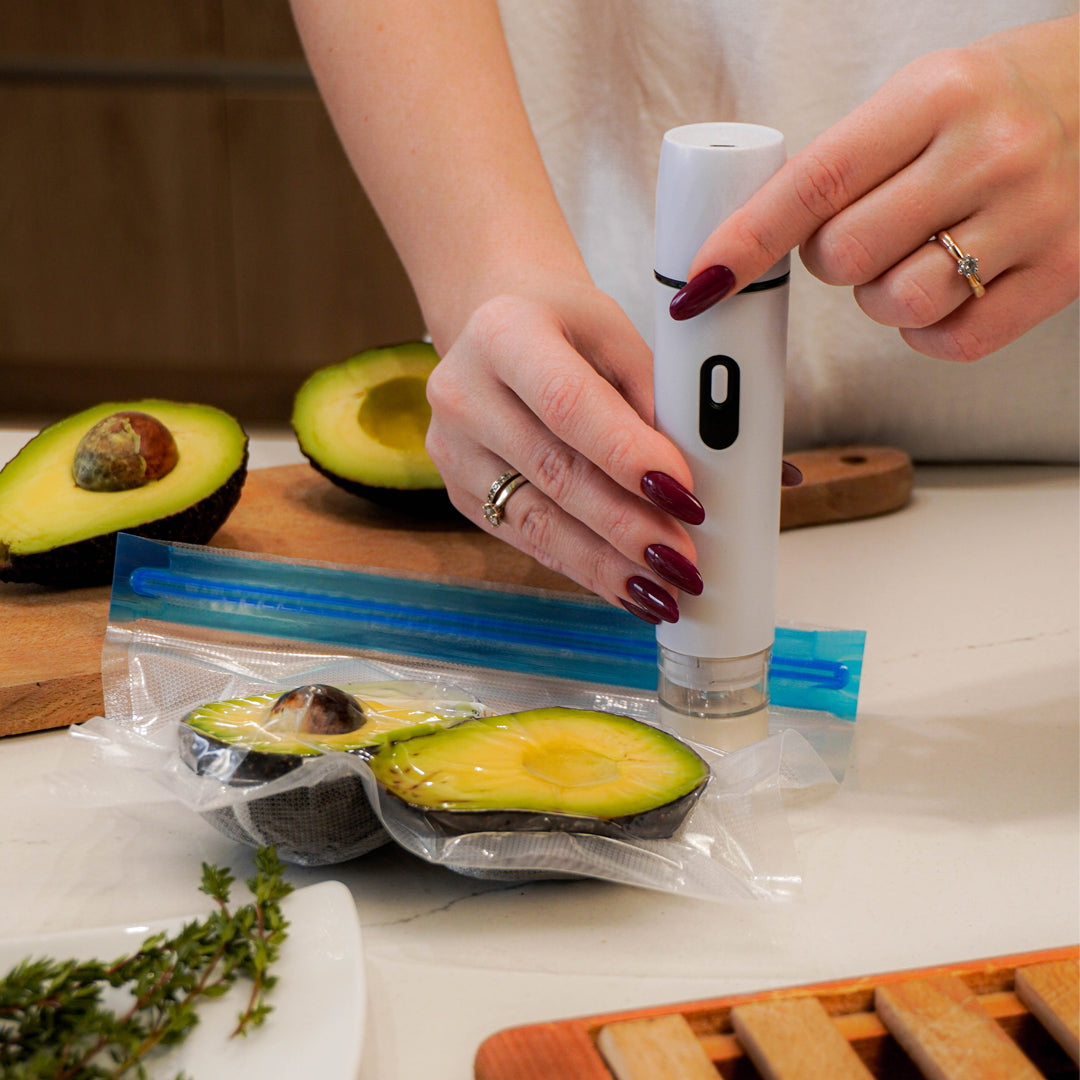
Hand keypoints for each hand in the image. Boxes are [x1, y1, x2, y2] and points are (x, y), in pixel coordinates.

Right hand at [425, 276, 709, 622]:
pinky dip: (582, 566)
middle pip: (555, 473)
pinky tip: (625, 586)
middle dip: (627, 526)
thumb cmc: (567, 329)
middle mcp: (464, 391)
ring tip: (663, 592)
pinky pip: (526, 538)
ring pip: (537, 520)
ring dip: (607, 564)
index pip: (568, 404)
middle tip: (685, 562)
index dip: (627, 455)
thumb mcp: (619, 338)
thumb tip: (758, 471)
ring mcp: (452, 447)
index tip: (685, 496)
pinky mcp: (457, 490)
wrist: (495, 326)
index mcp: (505, 333)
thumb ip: (670, 401)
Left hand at [672, 16, 1078, 361]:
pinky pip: (953, 341)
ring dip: (882, 297)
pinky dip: (931, 330)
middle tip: (866, 234)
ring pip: (896, 304)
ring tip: (917, 256)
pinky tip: (952, 288)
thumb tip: (748, 238)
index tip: (701, 282)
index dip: (747, 240)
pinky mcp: (1064, 273)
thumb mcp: (923, 95)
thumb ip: (846, 161)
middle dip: (833, 262)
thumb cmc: (999, 100)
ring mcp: (1033, 217)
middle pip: (846, 257)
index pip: (816, 182)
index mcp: (936, 95)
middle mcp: (989, 153)